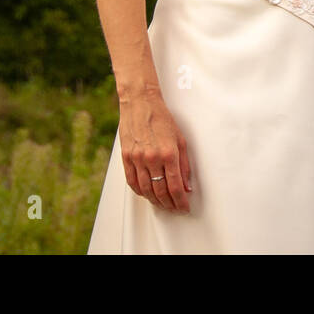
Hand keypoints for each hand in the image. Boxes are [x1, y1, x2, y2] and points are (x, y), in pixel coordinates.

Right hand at [118, 90, 191, 212]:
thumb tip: (187, 186)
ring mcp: (137, 159)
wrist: (140, 104)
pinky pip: (132, 182)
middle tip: (175, 209)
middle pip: (160, 191)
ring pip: (146, 190)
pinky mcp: (126, 158)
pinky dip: (140, 192)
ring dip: (155, 201)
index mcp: (168, 153)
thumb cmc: (163, 119)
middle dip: (169, 204)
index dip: (180, 201)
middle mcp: (152, 159)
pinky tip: (147, 195)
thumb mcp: (180, 140)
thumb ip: (184, 164)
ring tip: (163, 205)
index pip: (175, 186)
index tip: (184, 207)